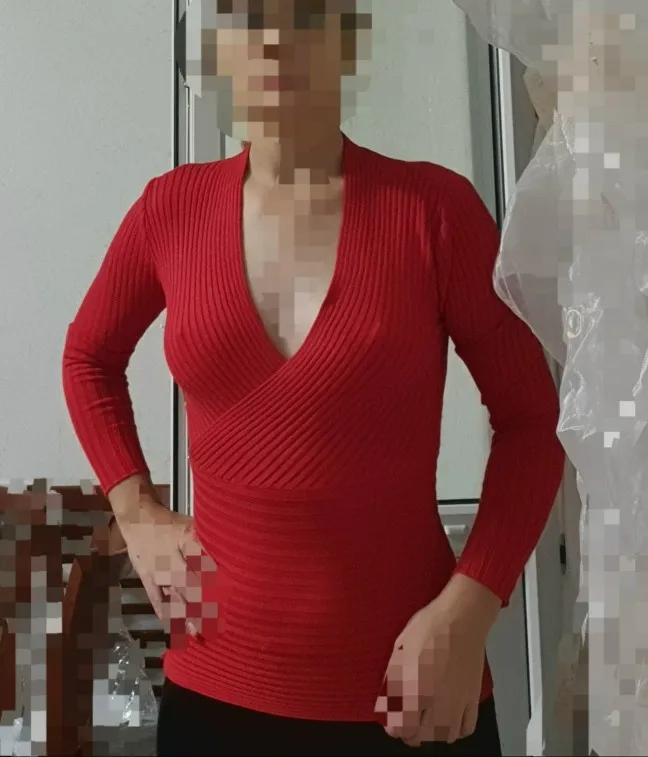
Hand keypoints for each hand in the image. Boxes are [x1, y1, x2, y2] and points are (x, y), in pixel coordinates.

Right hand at [115, 499, 217, 637]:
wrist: (137, 520)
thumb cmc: (170, 523)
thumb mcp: (190, 524)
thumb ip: (206, 540)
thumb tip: (230, 549)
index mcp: (184, 540)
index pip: (201, 561)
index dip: (213, 579)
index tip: (226, 595)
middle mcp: (170, 558)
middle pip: (188, 584)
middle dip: (201, 604)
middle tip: (214, 623)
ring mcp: (157, 571)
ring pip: (173, 595)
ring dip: (184, 614)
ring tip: (195, 632)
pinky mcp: (146, 578)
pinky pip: (155, 597)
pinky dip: (163, 611)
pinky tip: (171, 625)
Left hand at [374, 575, 500, 746]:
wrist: (462, 617)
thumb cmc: (429, 626)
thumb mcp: (400, 649)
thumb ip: (393, 680)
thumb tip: (388, 702)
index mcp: (415, 689)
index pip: (401, 728)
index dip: (394, 727)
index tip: (392, 720)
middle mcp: (437, 702)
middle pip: (421, 737)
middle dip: (410, 733)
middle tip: (406, 720)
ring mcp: (458, 702)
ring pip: (445, 736)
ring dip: (433, 733)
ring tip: (427, 720)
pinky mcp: (472, 697)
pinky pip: (466, 727)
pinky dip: (457, 729)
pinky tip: (450, 718)